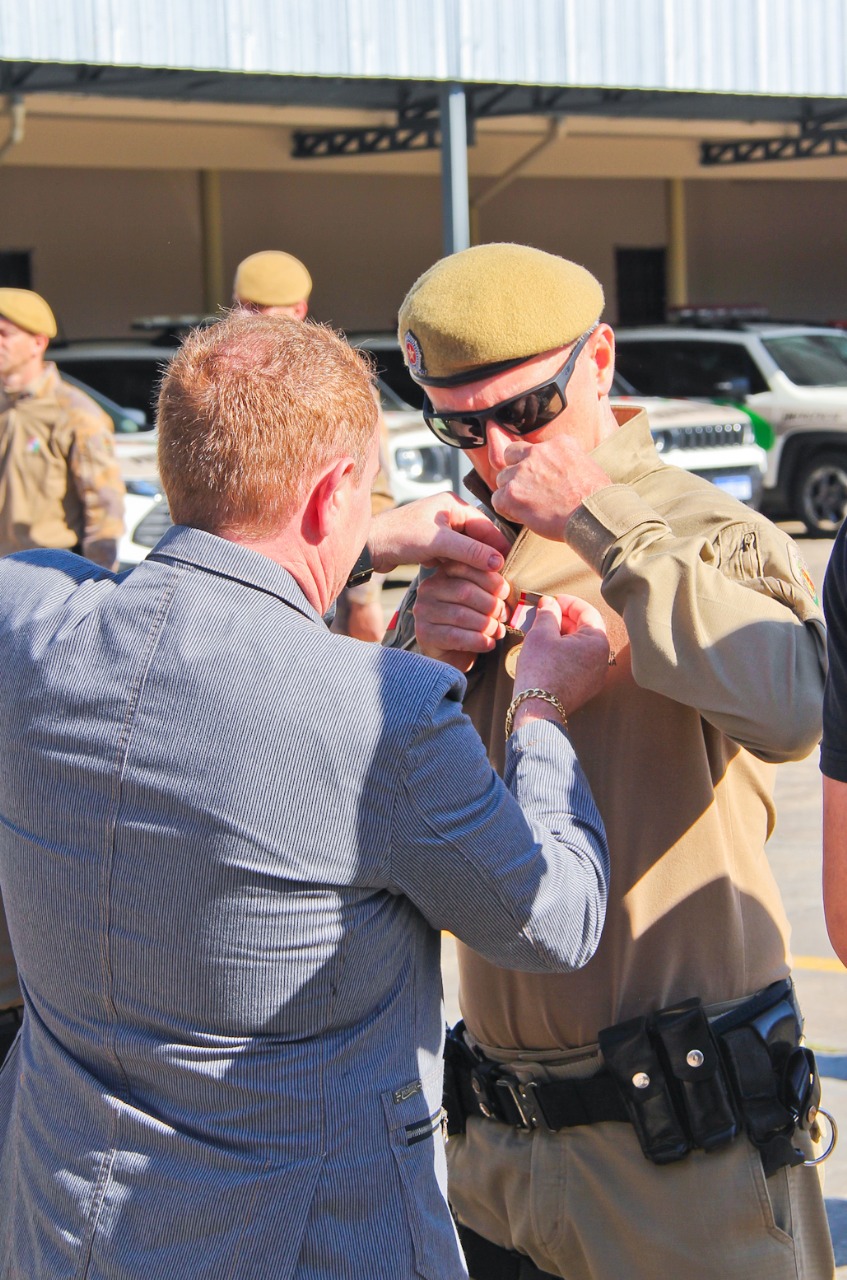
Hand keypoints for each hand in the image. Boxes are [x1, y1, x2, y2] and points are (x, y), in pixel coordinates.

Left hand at [369, 493, 509, 574]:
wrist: (370, 546)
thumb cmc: (400, 537)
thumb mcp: (439, 543)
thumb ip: (470, 551)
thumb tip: (498, 561)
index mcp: (453, 504)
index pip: (486, 524)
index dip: (498, 545)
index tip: (509, 564)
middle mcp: (449, 513)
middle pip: (478, 536)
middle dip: (486, 555)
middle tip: (499, 576)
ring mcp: (440, 529)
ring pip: (466, 548)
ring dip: (472, 562)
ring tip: (484, 580)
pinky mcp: (432, 543)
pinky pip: (454, 555)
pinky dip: (458, 565)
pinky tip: (463, 578)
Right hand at [413, 561, 509, 671]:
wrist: (452, 653)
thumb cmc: (471, 622)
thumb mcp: (480, 598)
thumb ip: (491, 586)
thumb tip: (511, 585)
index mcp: (443, 573)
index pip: (467, 567)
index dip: (491, 580)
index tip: (505, 594)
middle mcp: (429, 589)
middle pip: (465, 592)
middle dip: (491, 605)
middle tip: (504, 616)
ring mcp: (423, 612)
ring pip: (462, 615)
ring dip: (487, 625)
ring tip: (498, 631)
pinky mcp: (425, 634)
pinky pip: (456, 636)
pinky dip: (479, 641)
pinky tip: (489, 644)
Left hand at [492, 437, 610, 539]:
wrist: (594, 515)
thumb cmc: (597, 499)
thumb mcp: (587, 466)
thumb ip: (566, 462)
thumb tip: (560, 472)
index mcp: (558, 443)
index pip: (533, 448)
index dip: (532, 463)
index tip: (539, 478)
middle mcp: (537, 452)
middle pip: (511, 456)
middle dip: (516, 472)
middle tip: (528, 490)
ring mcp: (522, 472)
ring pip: (502, 479)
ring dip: (511, 492)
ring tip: (529, 507)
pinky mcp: (512, 494)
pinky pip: (497, 499)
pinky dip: (506, 510)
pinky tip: (522, 516)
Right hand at [513, 594, 608, 719]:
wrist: (538, 708)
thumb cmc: (540, 670)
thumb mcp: (540, 634)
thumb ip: (548, 614)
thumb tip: (549, 604)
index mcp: (597, 642)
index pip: (587, 612)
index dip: (567, 602)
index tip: (552, 600)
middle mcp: (602, 659)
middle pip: (585, 629)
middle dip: (564, 620)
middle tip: (544, 615)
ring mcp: (596, 676)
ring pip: (581, 647)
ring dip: (563, 636)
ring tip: (543, 632)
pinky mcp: (586, 688)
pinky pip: (578, 662)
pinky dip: (565, 653)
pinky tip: (547, 651)